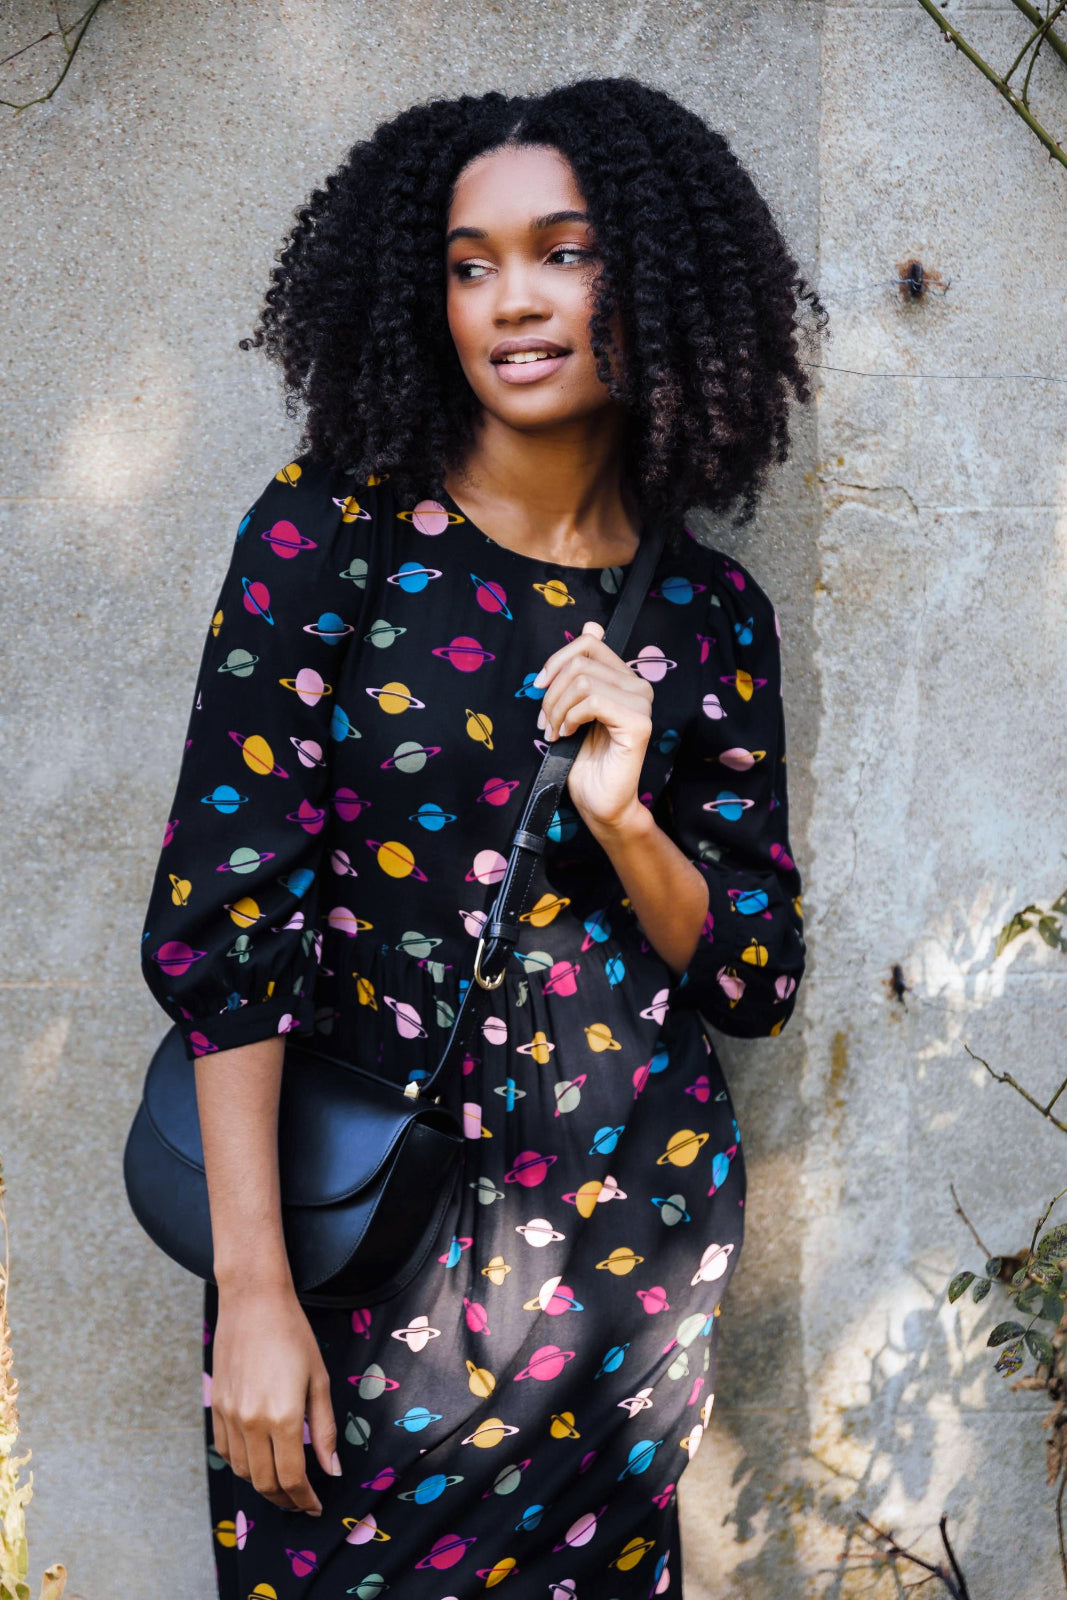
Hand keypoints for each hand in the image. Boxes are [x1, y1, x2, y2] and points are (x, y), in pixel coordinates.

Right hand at [209, 1282, 340, 1513]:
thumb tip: (332, 1470)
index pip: (291, 1477)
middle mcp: (251, 1422)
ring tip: (283, 1487)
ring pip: (243, 1471)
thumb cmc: (293, 1335)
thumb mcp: (319, 1379)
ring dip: (263, 1486)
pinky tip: (258, 1462)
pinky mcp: (216, 1406)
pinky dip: (242, 1466)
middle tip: (301, 1502)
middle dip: (285, 1499)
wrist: (252, 1302)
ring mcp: (229, 1416)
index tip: (316, 1505)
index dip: (304, 1498)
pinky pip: (226, 1451)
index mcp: (282, 1416)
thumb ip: (324, 1429)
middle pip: (265, 1481)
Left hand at [534, 619, 653, 831]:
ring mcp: (642, 703)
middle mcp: (639, 685)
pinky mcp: (639, 722)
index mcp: (624, 678)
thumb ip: (580, 670)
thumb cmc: (585, 760)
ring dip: (557, 708)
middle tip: (545, 722)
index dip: (557, 660)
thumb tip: (592, 624)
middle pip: (582, 661)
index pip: (589, 642)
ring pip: (583, 681)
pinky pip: (593, 701)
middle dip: (552, 692)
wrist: (599, 802)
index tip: (540, 687)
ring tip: (554, 731)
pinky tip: (567, 734)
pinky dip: (570, 717)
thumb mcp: (573, 707)